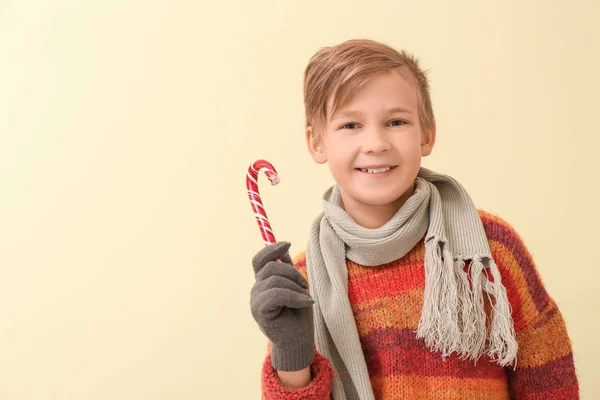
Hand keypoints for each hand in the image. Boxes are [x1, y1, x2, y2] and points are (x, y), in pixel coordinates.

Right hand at [250, 241, 314, 370]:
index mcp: (263, 283)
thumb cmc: (298, 315)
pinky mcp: (260, 312)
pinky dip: (295, 297)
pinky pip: (276, 294)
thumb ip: (287, 270)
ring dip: (296, 287)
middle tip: (305, 285)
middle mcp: (256, 290)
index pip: (259, 260)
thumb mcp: (295, 286)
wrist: (298, 341)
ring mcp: (255, 301)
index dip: (271, 249)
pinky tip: (307, 303)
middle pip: (270, 267)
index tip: (288, 243)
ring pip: (274, 280)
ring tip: (306, 298)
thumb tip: (284, 248)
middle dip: (292, 272)